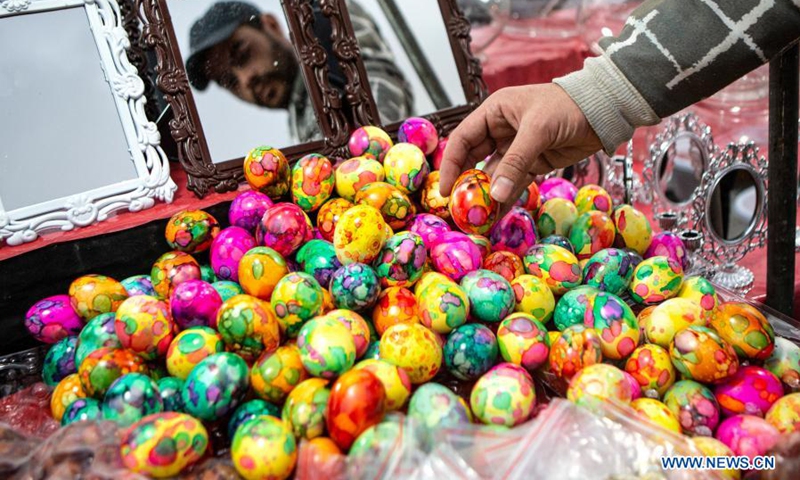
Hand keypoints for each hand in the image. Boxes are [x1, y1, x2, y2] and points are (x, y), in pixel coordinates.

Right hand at [439, 84, 602, 213]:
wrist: (604, 110)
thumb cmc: (568, 106)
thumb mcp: (537, 130)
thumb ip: (515, 162)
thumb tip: (495, 195)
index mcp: (494, 112)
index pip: (462, 140)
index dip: (451, 165)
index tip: (446, 190)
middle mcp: (501, 129)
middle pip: (474, 160)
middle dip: (468, 184)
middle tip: (460, 208)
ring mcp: (517, 148)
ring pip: (495, 175)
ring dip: (488, 195)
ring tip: (479, 218)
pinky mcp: (533, 163)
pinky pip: (513, 183)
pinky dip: (506, 198)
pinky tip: (498, 214)